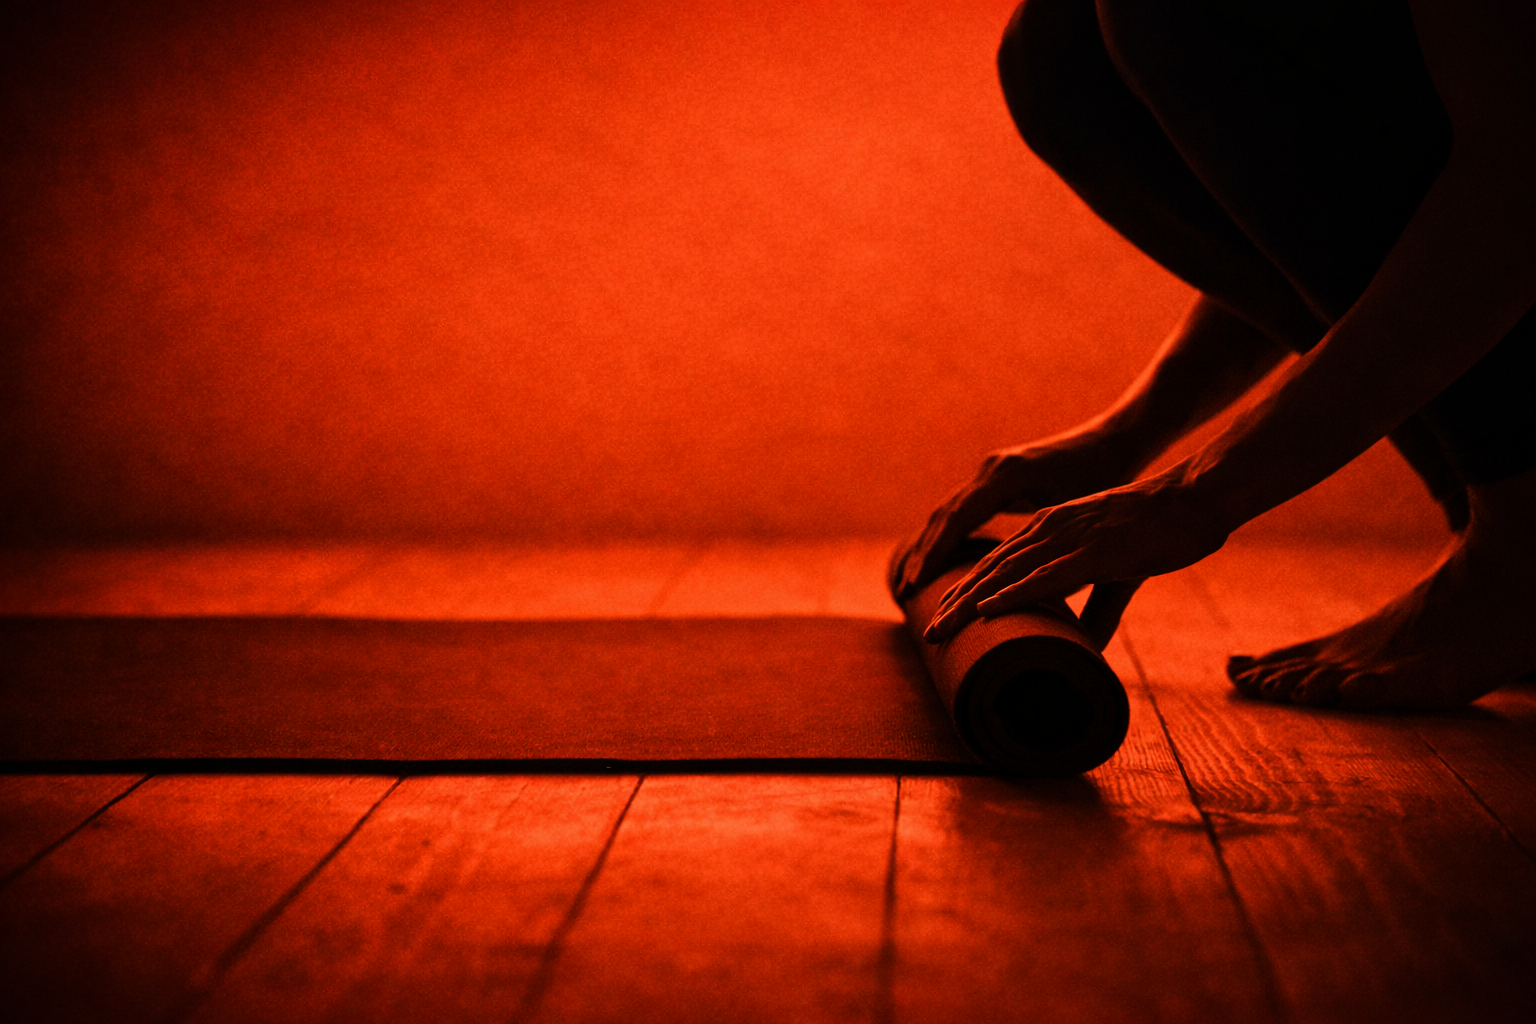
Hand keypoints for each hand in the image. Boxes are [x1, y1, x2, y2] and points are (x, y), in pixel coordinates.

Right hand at [888, 431, 1135, 604]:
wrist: (1114, 439)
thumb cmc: (1105, 475)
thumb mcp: (1077, 510)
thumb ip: (1051, 542)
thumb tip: (1037, 589)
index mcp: (1007, 476)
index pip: (958, 518)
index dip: (936, 553)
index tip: (917, 584)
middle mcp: (992, 470)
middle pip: (945, 516)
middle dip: (924, 555)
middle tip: (905, 592)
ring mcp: (991, 471)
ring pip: (949, 512)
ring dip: (929, 547)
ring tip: (910, 583)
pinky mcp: (997, 478)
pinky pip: (962, 509)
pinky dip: (946, 536)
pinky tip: (937, 560)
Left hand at [922, 472, 1229, 644]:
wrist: (1196, 499)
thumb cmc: (1160, 533)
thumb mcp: (1118, 572)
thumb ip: (1097, 610)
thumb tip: (1085, 647)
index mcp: (1050, 527)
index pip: (997, 560)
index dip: (967, 588)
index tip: (942, 614)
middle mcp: (1050, 527)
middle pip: (991, 567)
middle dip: (956, 600)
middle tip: (928, 630)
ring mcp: (1069, 537)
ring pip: (1007, 572)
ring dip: (970, 601)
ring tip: (941, 625)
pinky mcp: (1094, 551)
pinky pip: (1045, 576)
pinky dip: (1012, 593)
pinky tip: (986, 609)